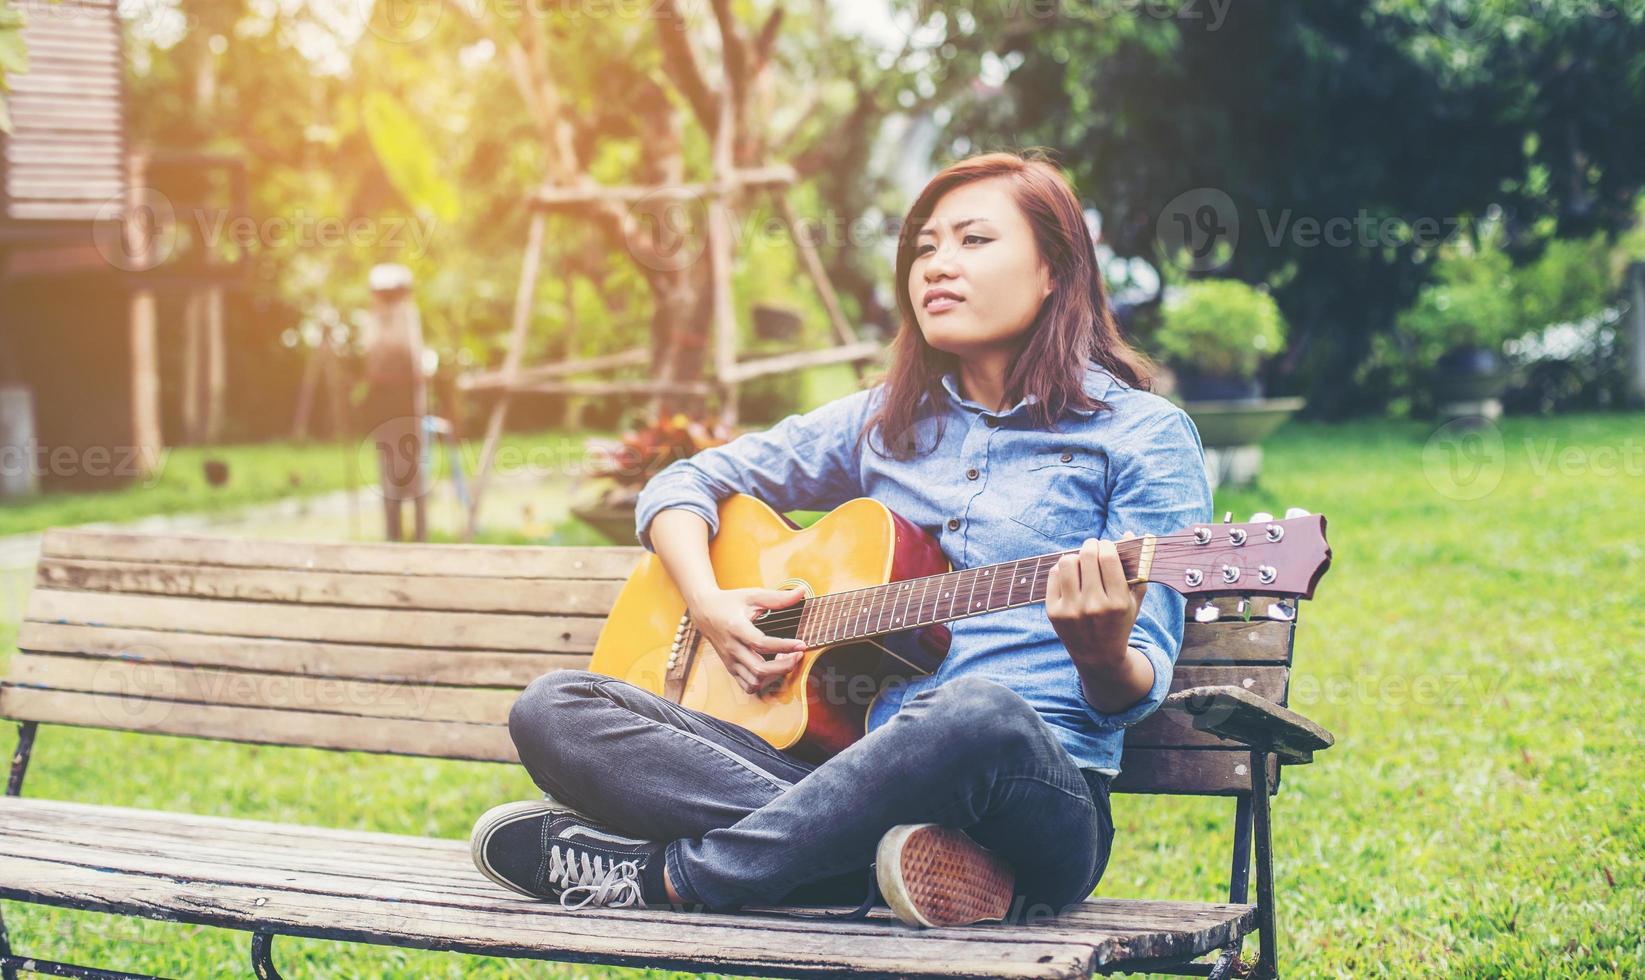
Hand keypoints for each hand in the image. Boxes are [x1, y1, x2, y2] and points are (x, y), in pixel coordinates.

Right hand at [687, 587, 808, 694]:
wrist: (704, 611)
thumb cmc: (728, 602)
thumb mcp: (753, 595)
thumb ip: (778, 597)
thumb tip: (801, 592)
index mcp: (736, 628)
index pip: (761, 643)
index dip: (784, 646)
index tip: (801, 644)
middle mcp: (732, 648)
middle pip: (759, 669)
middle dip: (784, 666)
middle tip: (797, 654)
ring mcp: (730, 660)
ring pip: (754, 681)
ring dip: (774, 675)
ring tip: (784, 660)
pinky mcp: (730, 668)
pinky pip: (747, 685)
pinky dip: (763, 682)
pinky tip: (771, 669)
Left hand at [1046, 533, 1146, 671]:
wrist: (1098, 656)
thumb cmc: (1120, 622)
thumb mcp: (1135, 600)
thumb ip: (1137, 567)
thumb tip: (1130, 533)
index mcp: (1117, 603)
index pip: (1108, 558)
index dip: (1106, 545)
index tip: (1107, 545)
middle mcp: (1093, 606)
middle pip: (1086, 556)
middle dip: (1091, 546)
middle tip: (1093, 547)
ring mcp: (1071, 610)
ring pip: (1067, 562)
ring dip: (1076, 556)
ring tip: (1081, 562)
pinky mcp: (1053, 612)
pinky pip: (1054, 575)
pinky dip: (1062, 570)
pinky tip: (1071, 575)